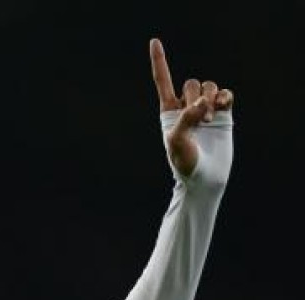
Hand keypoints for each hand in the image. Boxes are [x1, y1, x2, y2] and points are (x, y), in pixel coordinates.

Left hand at [150, 38, 233, 177]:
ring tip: (210, 119)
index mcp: (169, 111)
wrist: (204, 178)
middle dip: (196, 97)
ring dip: (211, 99)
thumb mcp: (177, 141)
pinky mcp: (223, 113)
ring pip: (209, 86)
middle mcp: (186, 107)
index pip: (162, 81)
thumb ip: (186, 119)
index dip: (160, 61)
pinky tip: (224, 106)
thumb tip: (202, 102)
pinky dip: (225, 96)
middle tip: (200, 119)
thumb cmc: (184, 162)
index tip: (154, 41)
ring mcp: (205, 110)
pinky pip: (225, 93)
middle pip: (192, 83)